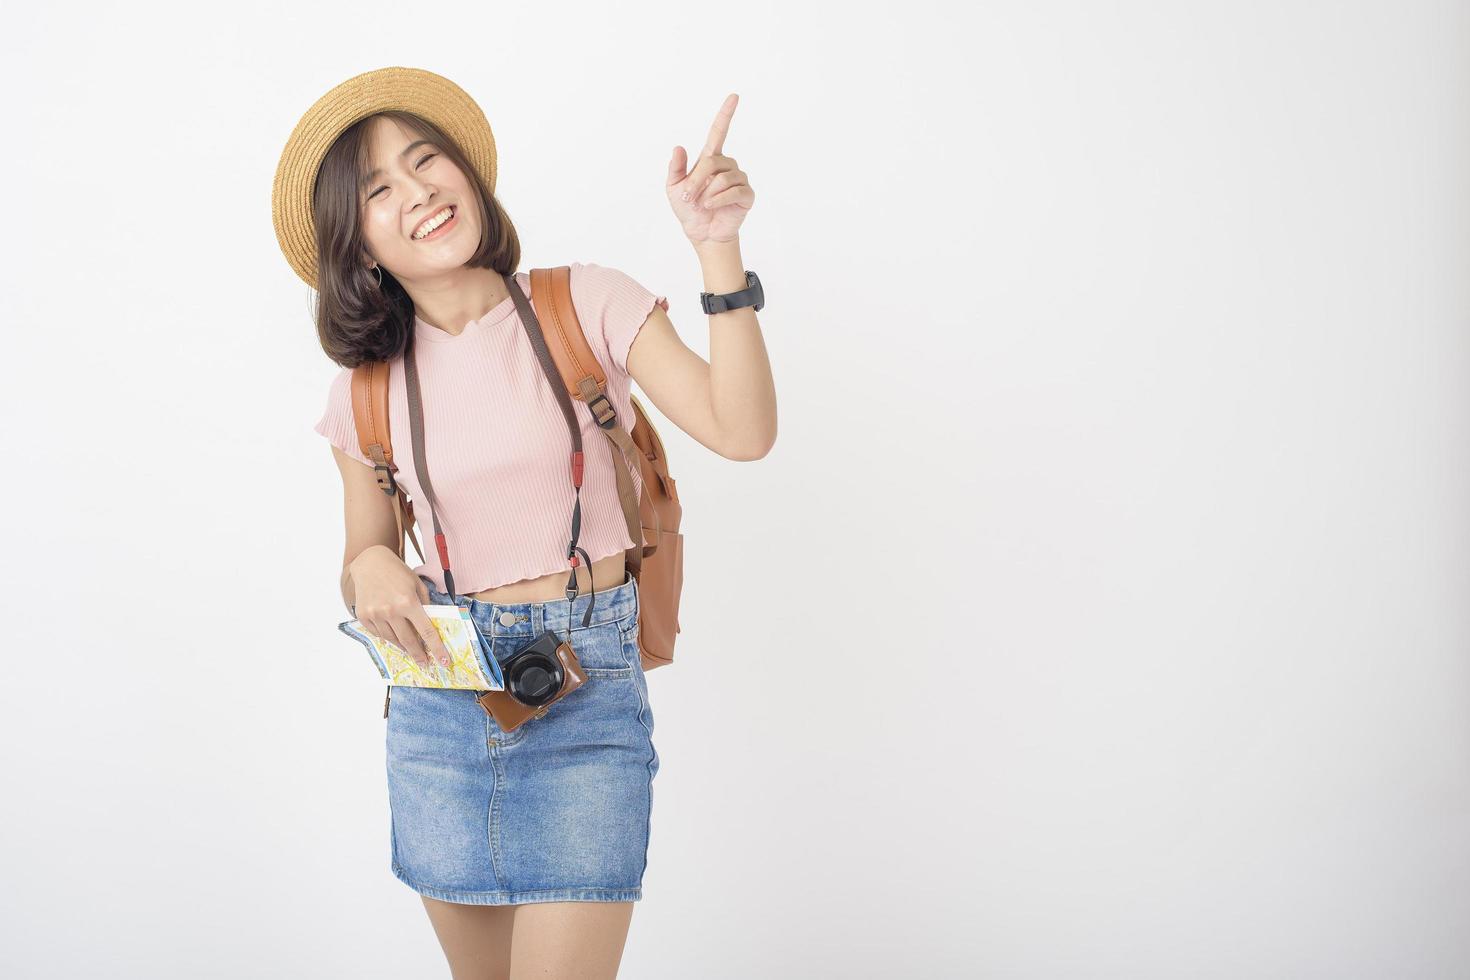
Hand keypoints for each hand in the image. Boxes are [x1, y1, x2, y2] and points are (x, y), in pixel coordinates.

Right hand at [349, 547, 453, 668]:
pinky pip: (378, 634)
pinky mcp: (363, 616)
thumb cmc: (398, 572)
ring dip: (403, 646)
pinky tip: (393, 636)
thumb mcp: (418, 585)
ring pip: (392, 640)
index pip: (426, 631)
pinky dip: (387, 637)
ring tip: (410, 650)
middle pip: (408, 641)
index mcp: (408, 602)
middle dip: (418, 655)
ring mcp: (375, 614)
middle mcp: (391, 610)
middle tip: (425, 663)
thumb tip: (430, 626)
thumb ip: (425, 605)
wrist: (371, 562)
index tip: (443, 661)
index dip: (436, 648)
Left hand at [666, 93, 755, 247]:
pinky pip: (733, 191)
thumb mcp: (674, 188)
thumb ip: (676, 168)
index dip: (726, 114)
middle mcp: (727, 165)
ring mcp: (739, 179)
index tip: (734, 96)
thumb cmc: (689, 209)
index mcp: (711, 159)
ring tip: (701, 204)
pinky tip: (711, 207)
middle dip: (696, 181)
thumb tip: (678, 147)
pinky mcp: (747, 194)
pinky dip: (718, 200)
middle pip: (712, 162)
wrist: (702, 233)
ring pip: (722, 178)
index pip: (719, 132)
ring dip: (706, 194)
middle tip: (687, 197)